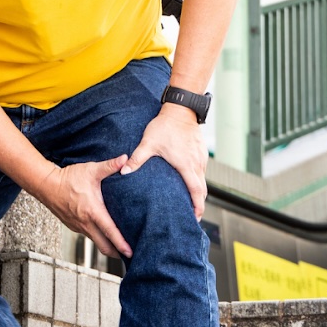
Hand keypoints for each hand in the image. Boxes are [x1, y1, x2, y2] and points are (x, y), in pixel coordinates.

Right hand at [33, 156, 131, 258]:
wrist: (46, 185)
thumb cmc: (68, 178)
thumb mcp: (91, 170)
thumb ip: (109, 166)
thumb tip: (125, 159)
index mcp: (92, 211)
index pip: (110, 232)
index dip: (121, 244)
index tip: (130, 253)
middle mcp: (85, 223)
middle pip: (103, 246)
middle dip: (117, 253)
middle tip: (129, 256)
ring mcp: (78, 226)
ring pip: (96, 242)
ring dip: (107, 246)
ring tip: (119, 247)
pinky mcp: (73, 226)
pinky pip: (88, 235)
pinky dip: (98, 238)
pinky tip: (103, 233)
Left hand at [121, 103, 207, 217]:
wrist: (181, 109)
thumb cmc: (165, 126)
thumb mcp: (148, 143)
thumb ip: (137, 159)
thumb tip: (123, 171)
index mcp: (186, 165)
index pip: (197, 192)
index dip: (198, 207)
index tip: (196, 218)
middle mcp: (197, 163)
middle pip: (203, 190)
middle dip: (199, 204)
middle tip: (192, 217)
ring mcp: (201, 158)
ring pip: (203, 180)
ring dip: (199, 192)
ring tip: (191, 203)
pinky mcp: (201, 152)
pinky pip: (202, 171)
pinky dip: (198, 180)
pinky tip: (190, 183)